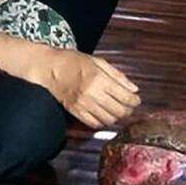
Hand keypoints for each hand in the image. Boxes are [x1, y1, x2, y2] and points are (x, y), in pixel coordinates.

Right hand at [22, 47, 139, 128]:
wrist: (49, 68)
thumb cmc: (73, 61)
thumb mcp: (98, 61)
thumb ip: (117, 76)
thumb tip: (133, 89)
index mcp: (99, 79)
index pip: (124, 97)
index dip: (134, 101)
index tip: (136, 100)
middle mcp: (92, 93)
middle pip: (119, 111)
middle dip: (128, 110)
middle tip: (129, 107)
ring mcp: (83, 104)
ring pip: (108, 119)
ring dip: (116, 117)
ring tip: (118, 111)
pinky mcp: (75, 111)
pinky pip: (94, 124)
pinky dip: (102, 122)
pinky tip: (104, 115)